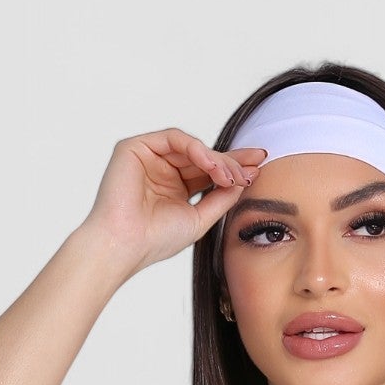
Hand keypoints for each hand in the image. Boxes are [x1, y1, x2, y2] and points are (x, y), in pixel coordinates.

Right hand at [79, 128, 267, 278]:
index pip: (209, 172)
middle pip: (204, 157)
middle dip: (231, 160)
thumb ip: (221, 199)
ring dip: (216, 159)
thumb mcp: (200, 219)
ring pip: (191, 147)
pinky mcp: (135, 148)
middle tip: (252, 167)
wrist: (125, 245)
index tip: (259, 167)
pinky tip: (212, 165)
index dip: (234, 168)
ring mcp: (149, 158)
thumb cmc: (155, 240)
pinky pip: (174, 138)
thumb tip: (244, 181)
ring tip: (231, 175)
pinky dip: (196, 149)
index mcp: (176, 188)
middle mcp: (162, 170)